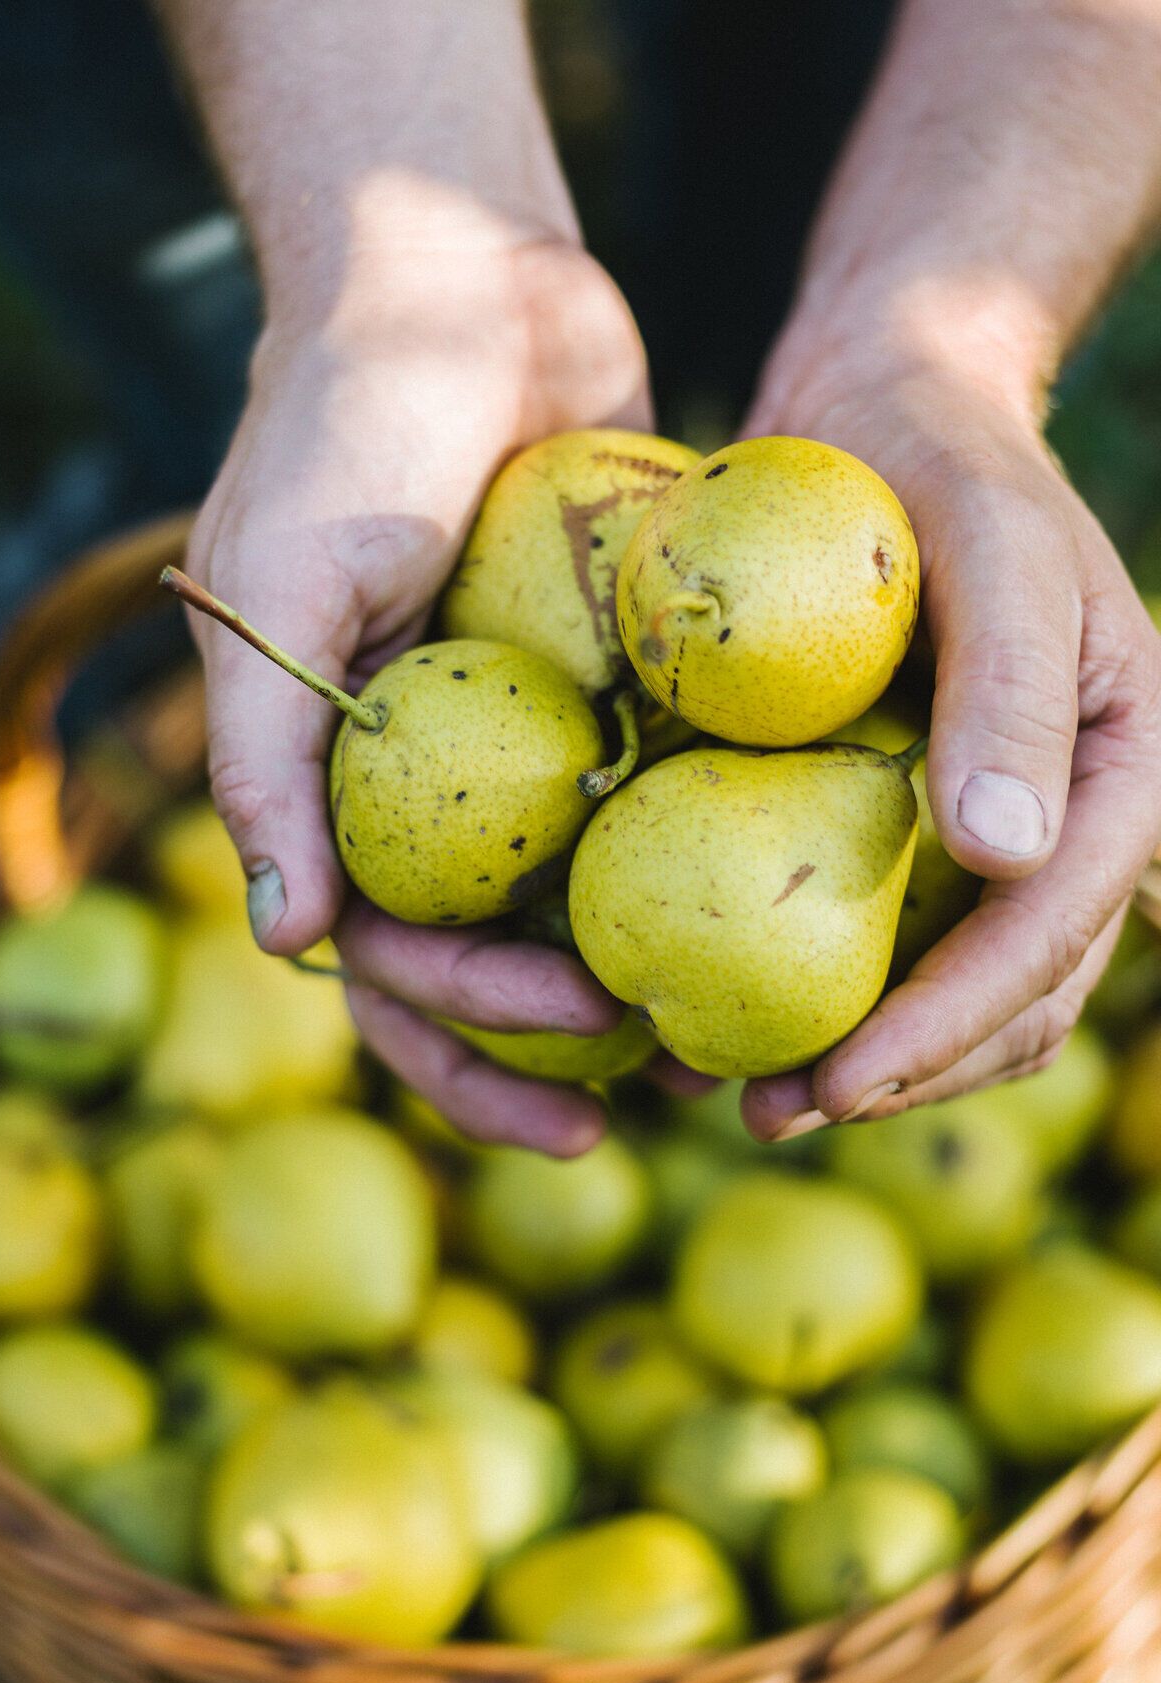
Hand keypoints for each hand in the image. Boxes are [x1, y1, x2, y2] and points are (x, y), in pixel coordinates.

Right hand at [185, 234, 650, 1153]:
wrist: (461, 282)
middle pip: (485, 972)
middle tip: (654, 1100)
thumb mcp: (278, 582)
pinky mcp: (615, 700)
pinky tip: (779, 925)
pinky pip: (660, 809)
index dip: (467, 1027)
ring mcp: (530, 753)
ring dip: (641, 996)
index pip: (391, 958)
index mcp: (340, 798)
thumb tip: (284, 945)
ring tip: (728, 1063)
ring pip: (581, 915)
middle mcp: (437, 795)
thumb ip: (267, 762)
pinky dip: (707, 872)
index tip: (572, 1048)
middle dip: (551, 1054)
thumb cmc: (346, 426)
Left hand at [739, 346, 1160, 1140]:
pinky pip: (877, 938)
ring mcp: (990, 834)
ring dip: (860, 1061)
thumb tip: (1009, 858)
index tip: (838, 1083)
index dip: (950, 1025)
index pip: (1049, 932)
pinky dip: (812, 990)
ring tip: (740, 1099)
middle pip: (1011, 997)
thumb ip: (1011, 684)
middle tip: (768, 1119)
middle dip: (899, 1073)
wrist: (879, 411)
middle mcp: (1066, 821)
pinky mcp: (910, 826)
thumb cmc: (935, 459)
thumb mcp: (987, 542)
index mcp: (1122, 771)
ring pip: (950, 991)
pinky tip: (715, 1022)